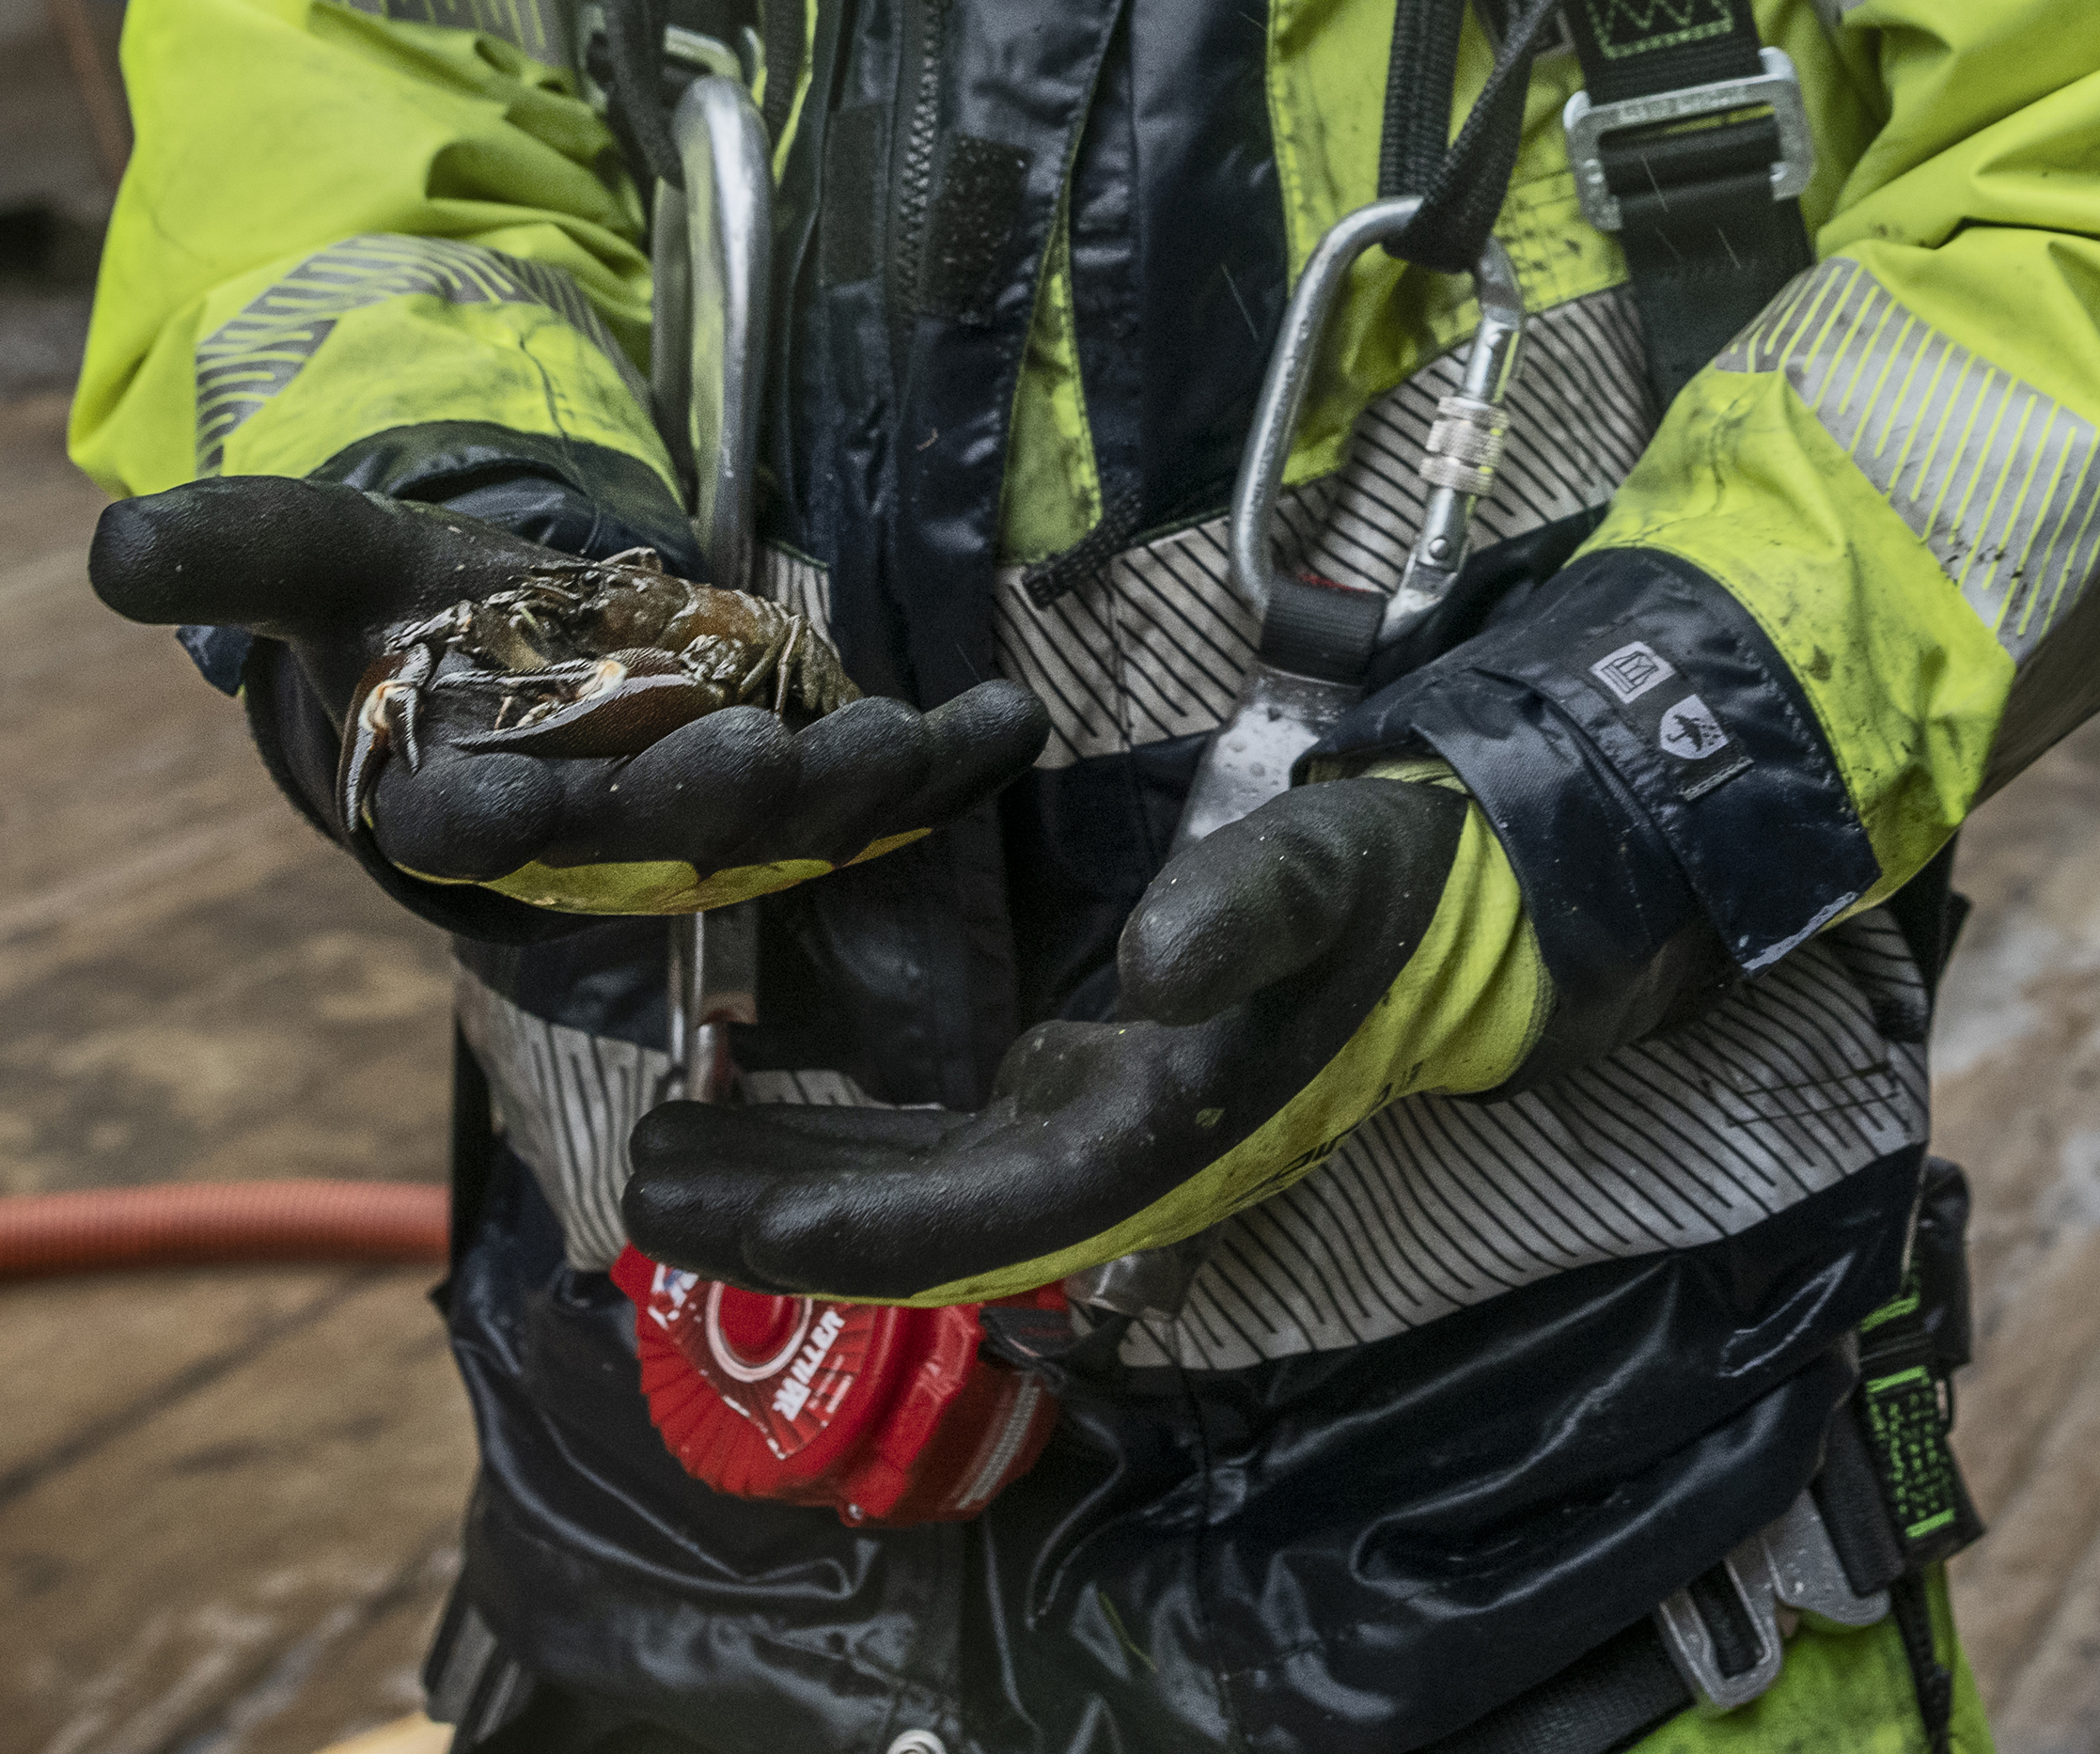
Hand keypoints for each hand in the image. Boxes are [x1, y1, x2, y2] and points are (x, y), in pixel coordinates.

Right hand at [86, 475, 1039, 908]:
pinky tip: (1004, 726)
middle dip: (710, 799)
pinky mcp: (783, 792)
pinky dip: (940, 765)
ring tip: (905, 735)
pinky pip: (870, 795)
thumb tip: (109, 548)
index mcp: (453, 797)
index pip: (469, 822)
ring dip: (840, 788)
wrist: (499, 666)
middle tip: (765, 753)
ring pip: (772, 827)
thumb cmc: (400, 622)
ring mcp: (694, 826)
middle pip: (649, 833)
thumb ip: (230, 551)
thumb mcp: (315, 561)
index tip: (520, 793)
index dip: (500, 813)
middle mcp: (582, 836)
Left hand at [624, 774, 1541, 1302]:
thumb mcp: (1324, 870)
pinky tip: (778, 1110)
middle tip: (641, 1186)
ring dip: (801, 1188)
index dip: (833, 1224)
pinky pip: (948, 1148)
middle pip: (915, 1229)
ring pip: (920, 1196)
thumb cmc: (1381, 891)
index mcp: (1155, 1136)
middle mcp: (1112, 1166)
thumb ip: (1246, 915)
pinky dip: (856, 1145)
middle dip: (778, 1220)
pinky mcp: (1092, 1101)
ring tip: (672, 1160)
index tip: (714, 1207)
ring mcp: (1098, 1139)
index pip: (969, 1220)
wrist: (1457, 913)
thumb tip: (1153, 971)